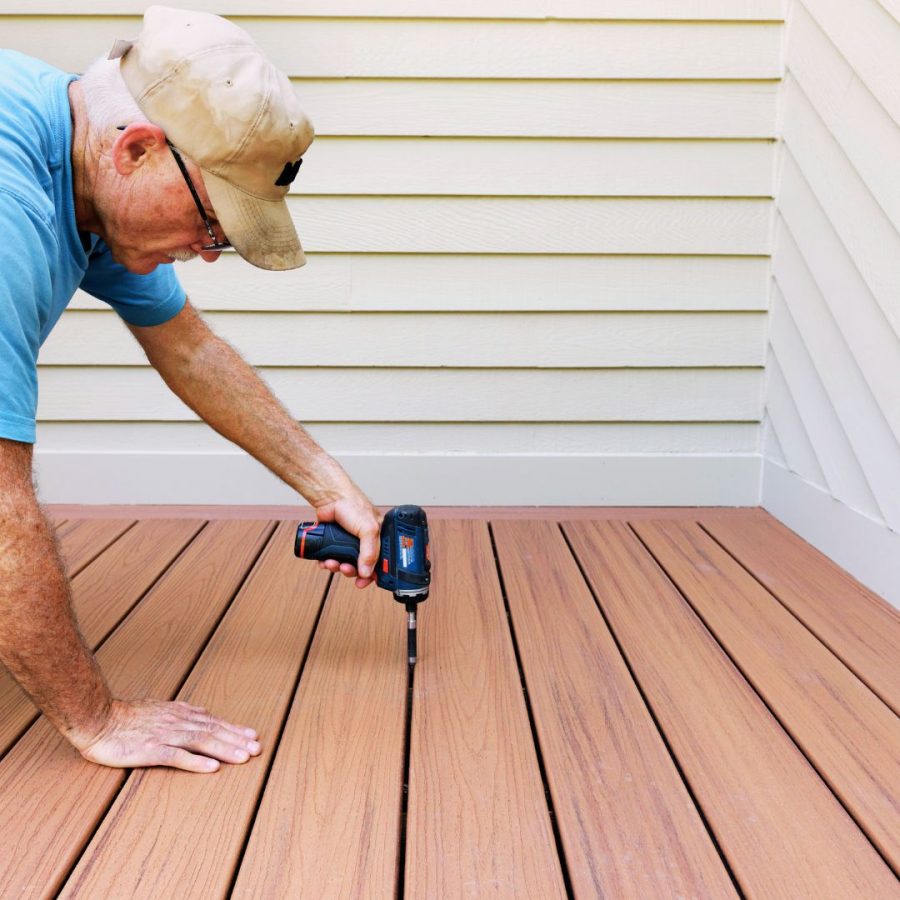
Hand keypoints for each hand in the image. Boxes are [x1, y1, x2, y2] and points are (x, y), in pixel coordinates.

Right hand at [75, 698, 260, 772]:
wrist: (96, 718)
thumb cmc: (123, 717)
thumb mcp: (157, 709)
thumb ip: (180, 712)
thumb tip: (202, 712)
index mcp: (178, 714)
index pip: (212, 721)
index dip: (233, 729)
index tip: (252, 736)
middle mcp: (175, 722)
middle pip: (212, 731)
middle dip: (237, 740)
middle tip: (257, 748)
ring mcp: (163, 735)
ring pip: (200, 741)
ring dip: (224, 749)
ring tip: (243, 757)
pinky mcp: (150, 749)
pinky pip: (176, 756)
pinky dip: (195, 761)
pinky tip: (211, 768)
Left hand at [314, 491, 381, 588]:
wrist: (330, 499)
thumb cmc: (353, 505)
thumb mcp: (369, 529)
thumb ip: (370, 552)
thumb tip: (368, 572)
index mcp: (378, 538)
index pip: (381, 562)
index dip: (375, 574)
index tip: (366, 581)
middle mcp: (365, 542)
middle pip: (362, 567)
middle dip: (353, 572)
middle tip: (348, 570)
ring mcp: (349, 543)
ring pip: (346, 564)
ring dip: (339, 568)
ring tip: (334, 564)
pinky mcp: (335, 543)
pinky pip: (333, 559)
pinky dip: (329, 563)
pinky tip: (326, 561)